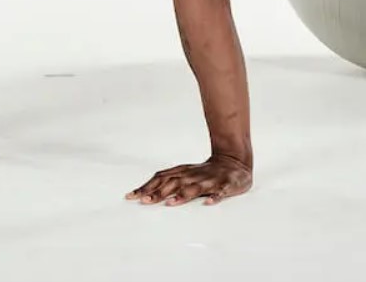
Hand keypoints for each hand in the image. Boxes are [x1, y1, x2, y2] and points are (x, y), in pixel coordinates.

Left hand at [125, 154, 252, 205]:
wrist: (234, 161)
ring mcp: (209, 180)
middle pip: (173, 183)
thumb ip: (167, 183)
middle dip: (159, 193)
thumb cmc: (204, 172)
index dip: (146, 187)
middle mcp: (193, 175)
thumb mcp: (184, 174)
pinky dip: (215, 197)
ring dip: (183, 195)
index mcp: (182, 172)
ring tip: (170, 203)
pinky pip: (220, 191)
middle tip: (145, 201)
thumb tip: (145, 193)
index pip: (160, 178)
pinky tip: (209, 203)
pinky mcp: (225, 185)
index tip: (131, 196)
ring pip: (195, 188)